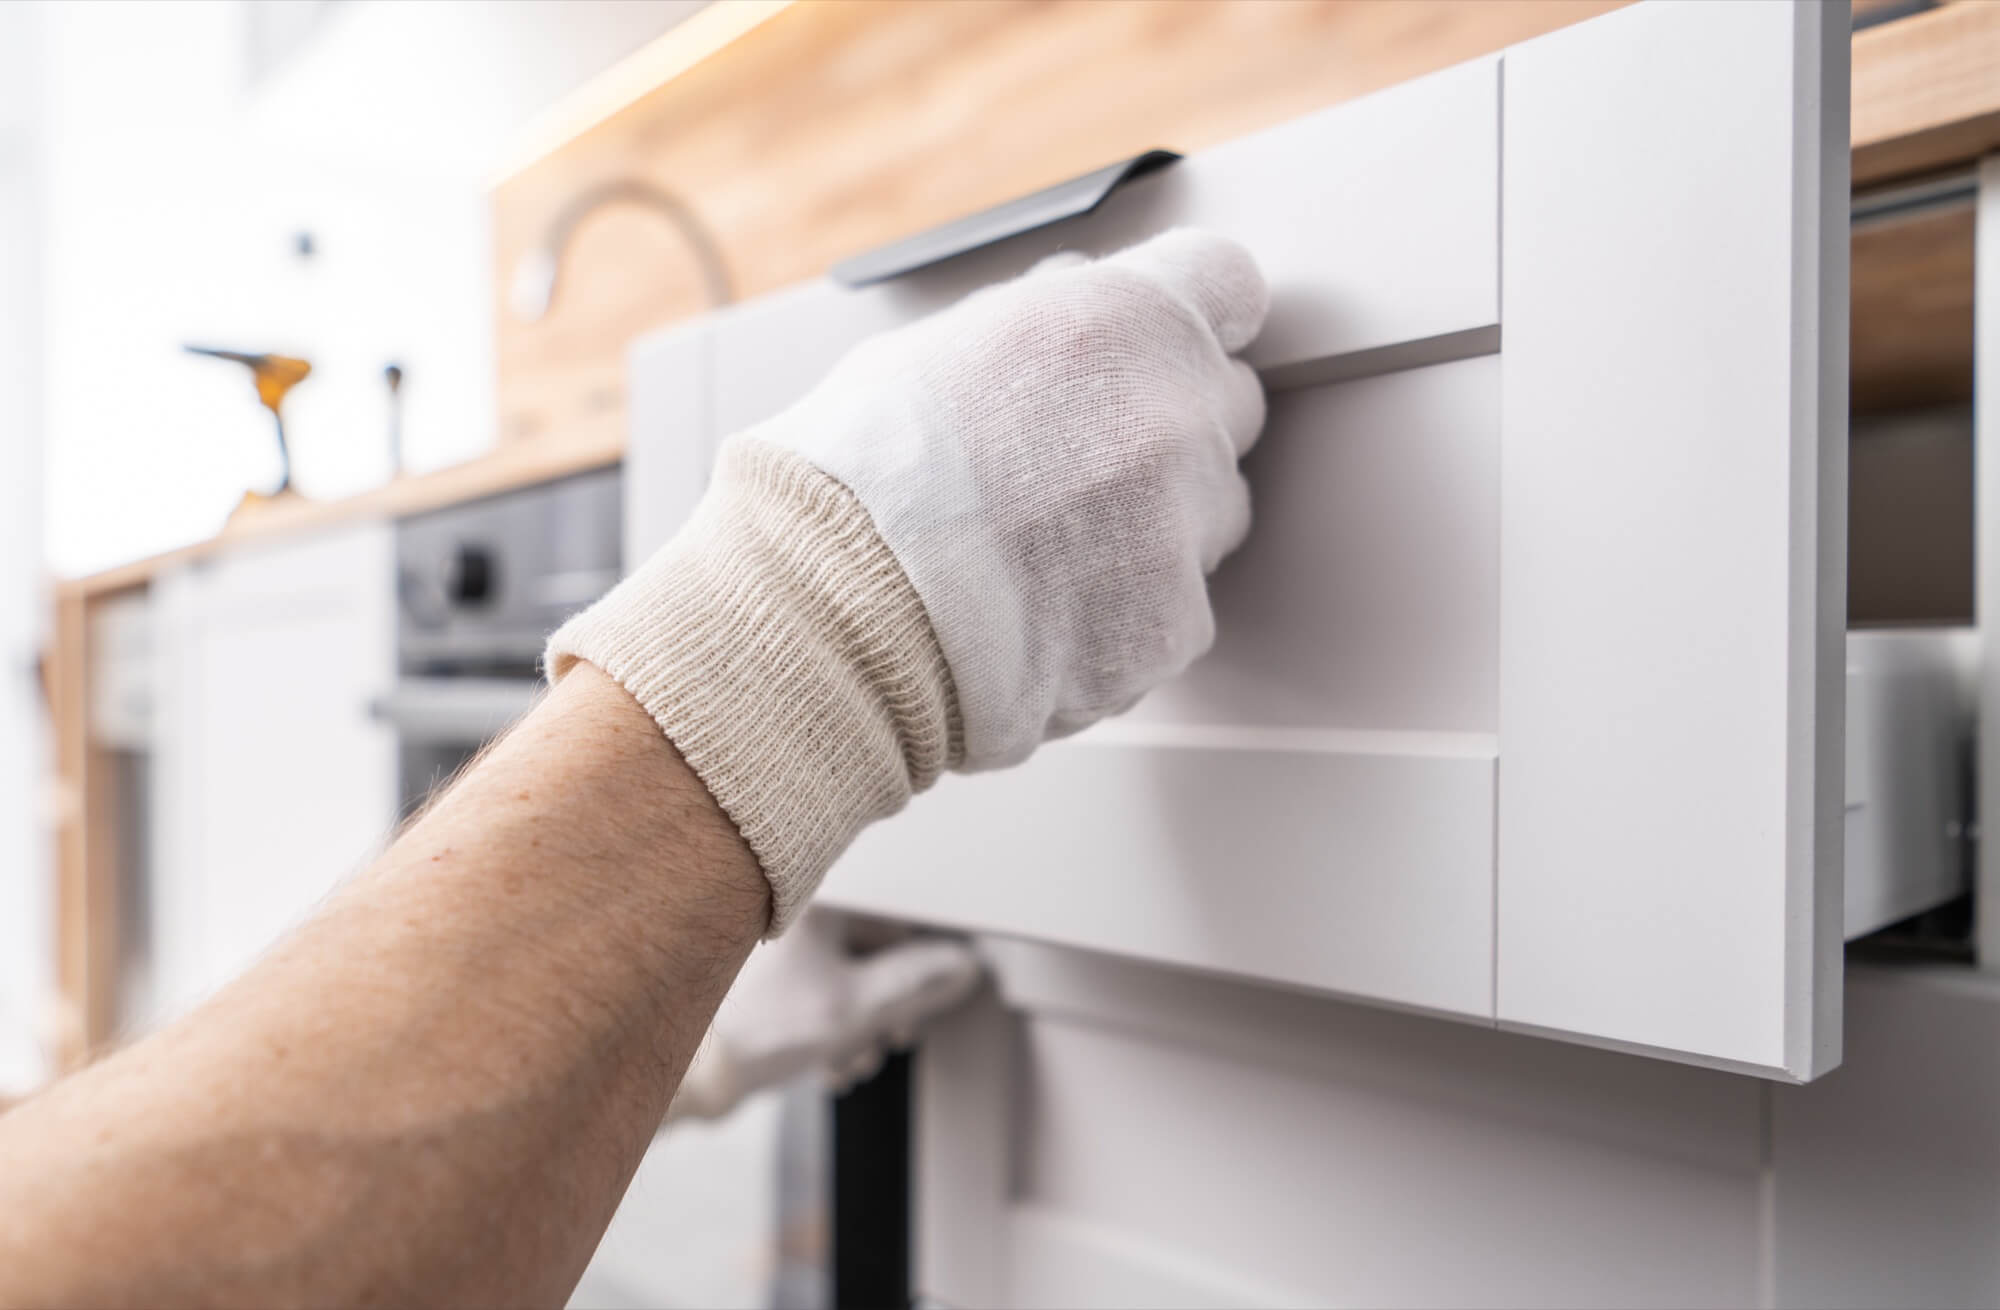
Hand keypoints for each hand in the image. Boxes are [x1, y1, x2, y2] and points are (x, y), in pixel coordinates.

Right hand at [549, 229, 1269, 930]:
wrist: (828, 622)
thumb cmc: (851, 485)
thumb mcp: (931, 348)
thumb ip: (1039, 325)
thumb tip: (1075, 308)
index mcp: (1117, 320)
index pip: (1227, 285)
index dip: (1193, 317)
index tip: (1166, 347)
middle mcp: (1172, 414)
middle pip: (1224, 407)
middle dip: (1166, 429)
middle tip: (1073, 470)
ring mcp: (1183, 527)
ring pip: (1210, 519)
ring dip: (1154, 530)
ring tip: (1043, 557)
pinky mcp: (1174, 627)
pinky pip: (1175, 613)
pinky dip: (1124, 621)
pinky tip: (1041, 618)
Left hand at [665, 910, 982, 1121]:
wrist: (699, 1074)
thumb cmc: (760, 1031)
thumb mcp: (856, 1009)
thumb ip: (916, 984)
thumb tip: (962, 966)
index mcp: (818, 904)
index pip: (896, 919)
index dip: (922, 960)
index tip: (936, 992)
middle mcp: (801, 917)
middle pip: (877, 954)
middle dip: (890, 1005)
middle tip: (895, 1035)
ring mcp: (786, 949)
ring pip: (854, 980)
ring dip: (866, 1024)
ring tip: (855, 1058)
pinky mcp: (776, 979)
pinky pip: (827, 995)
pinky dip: (838, 1028)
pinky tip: (832, 1063)